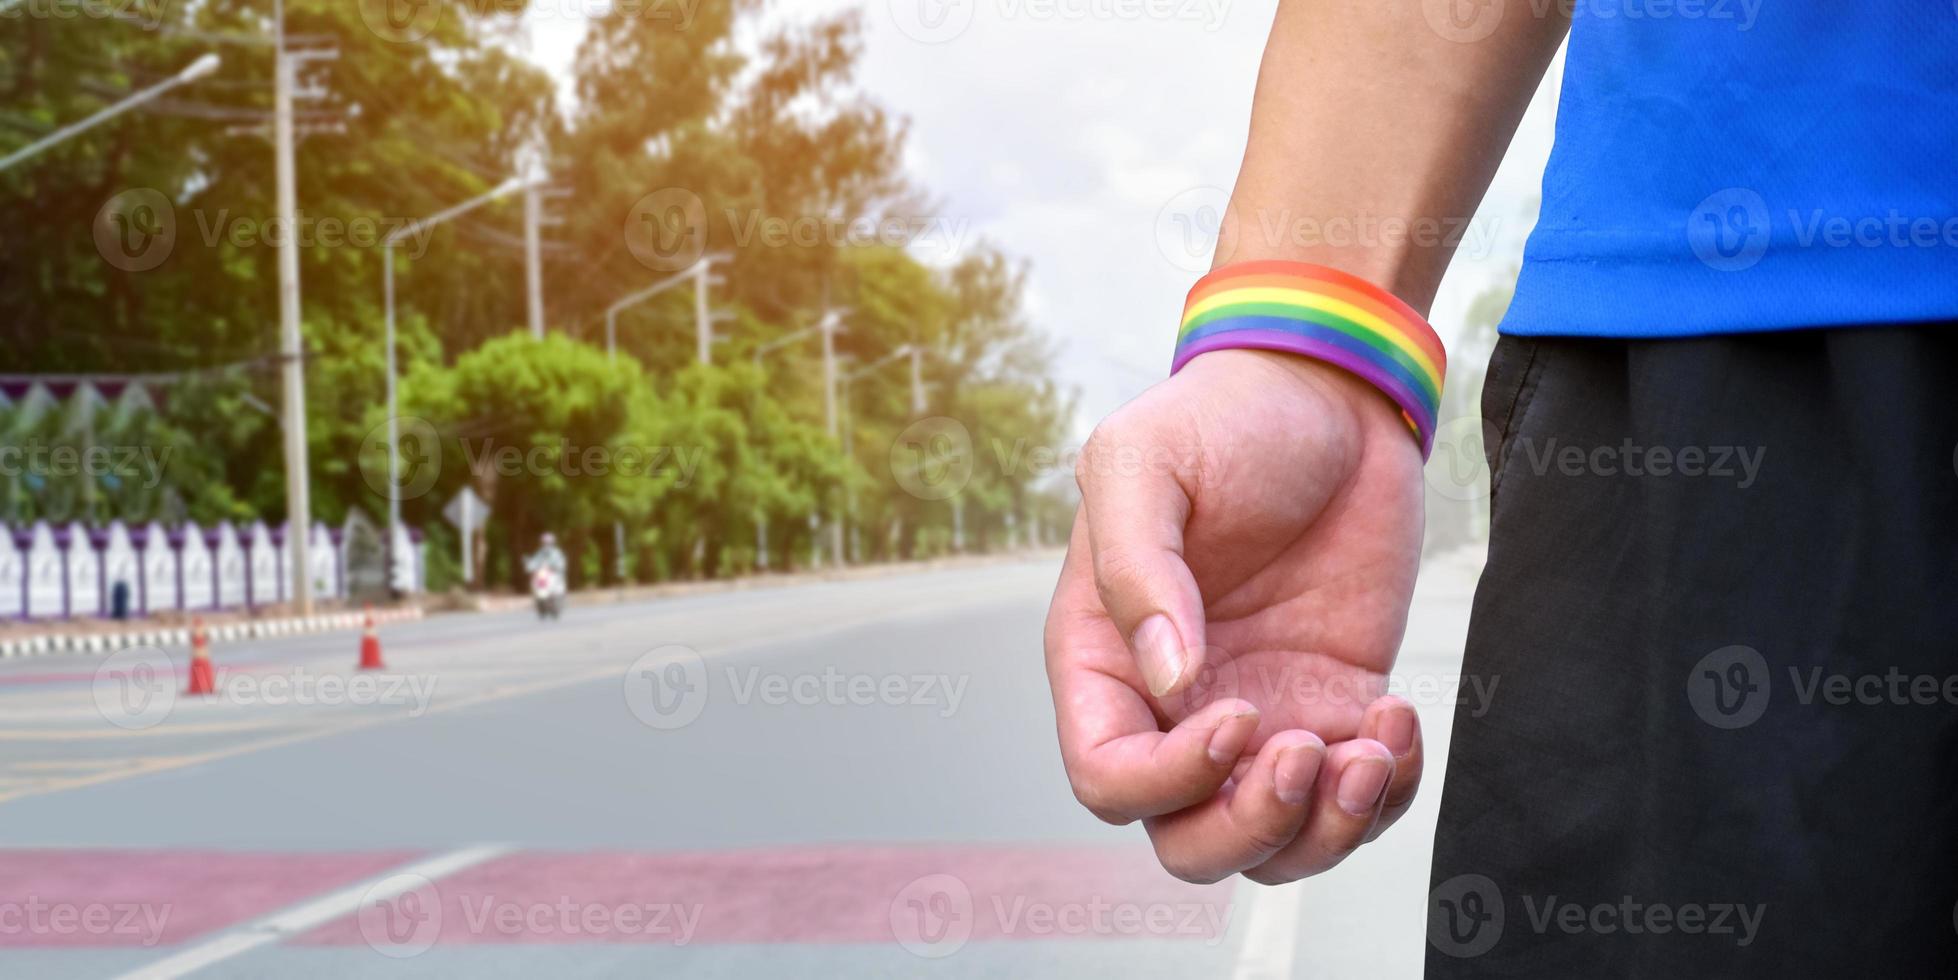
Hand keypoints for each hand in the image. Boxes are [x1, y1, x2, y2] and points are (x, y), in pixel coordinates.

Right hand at [1045, 349, 1426, 883]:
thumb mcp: (1143, 463)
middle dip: (1251, 829)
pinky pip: (1356, 800)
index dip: (1170, 780)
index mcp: (1105, 661)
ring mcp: (1260, 712)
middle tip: (1308, 753)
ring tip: (1371, 750)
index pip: (1111, 778)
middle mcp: (1175, 707)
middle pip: (1190, 842)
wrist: (1327, 390)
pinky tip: (1398, 719)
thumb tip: (1171, 682)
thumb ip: (1137, 569)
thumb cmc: (1219, 418)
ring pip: (1274, 844)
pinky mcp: (1335, 703)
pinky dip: (1386, 790)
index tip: (1238, 714)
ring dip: (1328, 829)